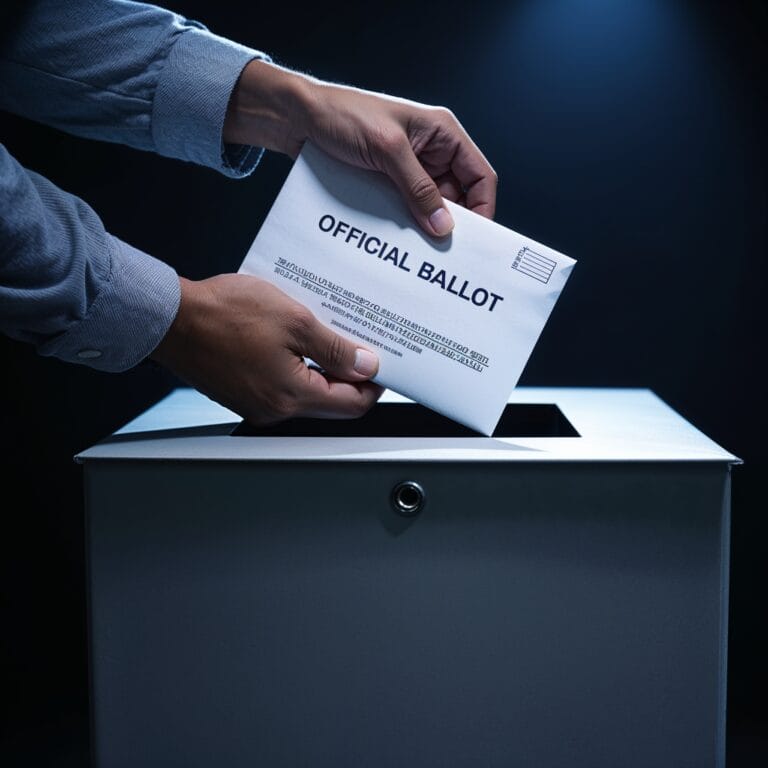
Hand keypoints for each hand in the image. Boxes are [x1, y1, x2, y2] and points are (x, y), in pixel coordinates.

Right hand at [151, 274, 382, 425]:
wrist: (170, 318)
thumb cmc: (223, 314)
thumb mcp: (294, 320)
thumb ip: (335, 348)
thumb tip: (366, 365)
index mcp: (291, 396)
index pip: (352, 405)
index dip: (374, 384)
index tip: (382, 363)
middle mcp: (275, 409)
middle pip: (331, 402)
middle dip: (351, 375)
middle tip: (360, 345)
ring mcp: (257, 404)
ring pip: (308, 393)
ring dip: (324, 368)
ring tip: (331, 336)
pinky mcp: (243, 393)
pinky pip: (284, 385)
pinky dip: (299, 366)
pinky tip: (300, 340)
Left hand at [224, 60, 496, 236]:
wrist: (297, 119)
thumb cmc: (342, 116)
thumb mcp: (387, 150)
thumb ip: (418, 188)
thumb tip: (443, 225)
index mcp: (442, 133)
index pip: (480, 175)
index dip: (483, 208)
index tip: (475, 239)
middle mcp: (431, 152)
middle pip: (457, 197)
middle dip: (451, 224)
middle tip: (444, 255)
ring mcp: (408, 169)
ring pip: (429, 207)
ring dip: (424, 228)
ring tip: (419, 253)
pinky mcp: (387, 183)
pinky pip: (404, 209)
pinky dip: (403, 226)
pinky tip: (397, 243)